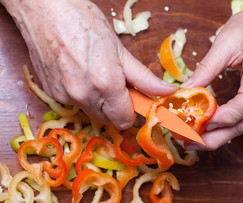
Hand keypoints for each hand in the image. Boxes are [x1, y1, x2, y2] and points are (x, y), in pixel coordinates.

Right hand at [3, 0, 176, 128]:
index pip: (124, 120)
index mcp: (106, 84)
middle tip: (117, 85)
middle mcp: (84, 95)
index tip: (133, 100)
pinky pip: (73, 103)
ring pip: (90, 112)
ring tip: (96, 75)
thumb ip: (144, 78)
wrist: (44, 8)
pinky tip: (79, 73)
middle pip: (108, 120)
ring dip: (98, 102)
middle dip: (116, 108)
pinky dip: (81, 95)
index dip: (132, 112)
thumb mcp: (121, 49)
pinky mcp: (51, 93)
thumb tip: (166, 91)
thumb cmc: (83, 22)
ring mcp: (64, 95)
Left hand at [181, 0, 242, 150]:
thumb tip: (186, 90)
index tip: (202, 120)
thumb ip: (206, 67)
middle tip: (192, 143)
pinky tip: (208, 131)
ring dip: (219, 137)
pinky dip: (224, 128)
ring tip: (195, 142)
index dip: (225, 115)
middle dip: (218, 136)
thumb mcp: (225, 41)